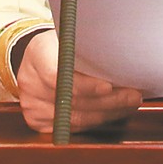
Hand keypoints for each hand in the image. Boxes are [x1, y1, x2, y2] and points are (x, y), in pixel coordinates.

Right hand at [16, 30, 142, 132]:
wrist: (39, 56)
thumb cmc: (64, 43)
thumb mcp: (72, 36)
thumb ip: (89, 47)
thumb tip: (123, 58)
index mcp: (37, 53)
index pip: (58, 74)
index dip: (85, 84)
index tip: (109, 86)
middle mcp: (29, 81)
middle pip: (70, 100)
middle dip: (107, 101)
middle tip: (133, 96)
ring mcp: (31, 104)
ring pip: (74, 118)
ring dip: (106, 113)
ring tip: (128, 105)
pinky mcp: (36, 121)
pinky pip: (71, 127)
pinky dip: (94, 121)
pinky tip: (112, 113)